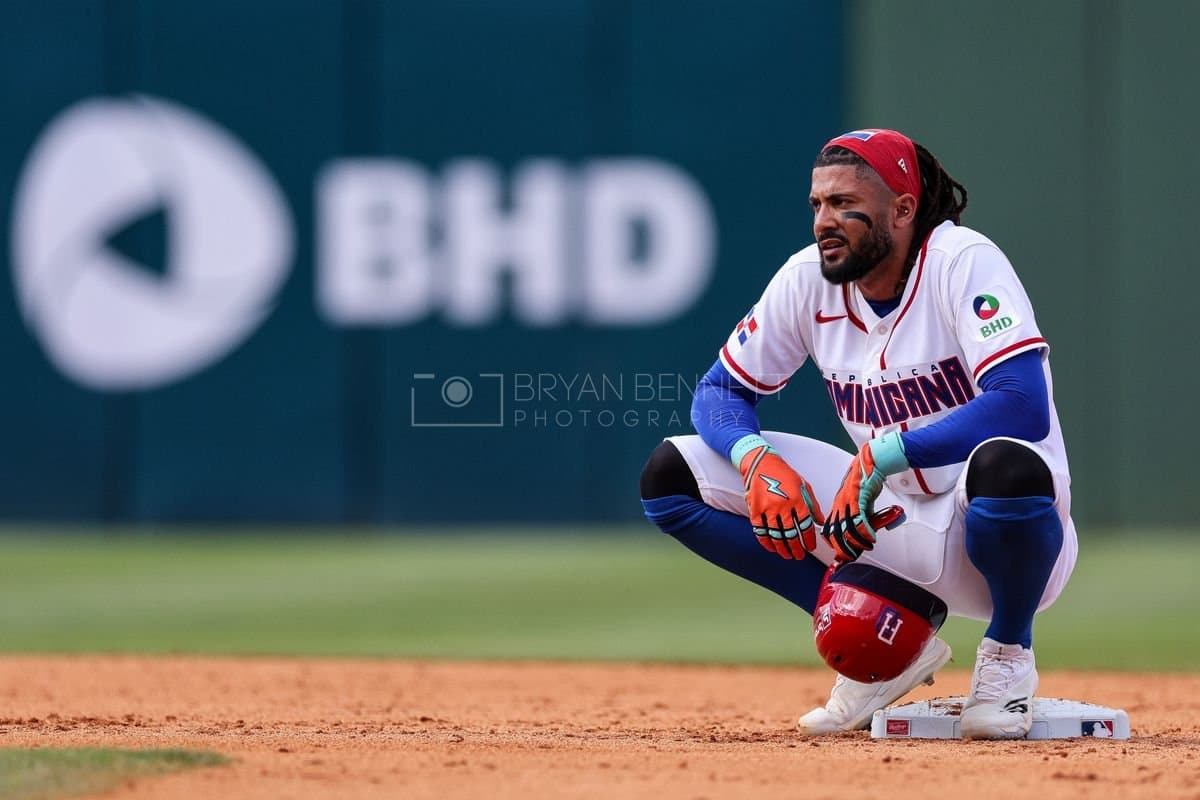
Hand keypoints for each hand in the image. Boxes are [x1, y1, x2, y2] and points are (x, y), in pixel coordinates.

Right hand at [735, 437, 823, 558]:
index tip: (810, 547)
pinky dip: (766, 542)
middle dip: (796, 548)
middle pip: (791, 534)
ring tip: (787, 555)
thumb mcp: (804, 486)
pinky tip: (772, 548)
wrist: (761, 463)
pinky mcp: (755, 510)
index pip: (806, 526)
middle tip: (799, 556)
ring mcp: (768, 508)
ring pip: (776, 535)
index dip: (809, 540)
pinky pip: (761, 531)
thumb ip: (813, 505)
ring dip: (782, 548)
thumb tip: (820, 522)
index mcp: (797, 500)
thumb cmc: (785, 474)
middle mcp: (783, 505)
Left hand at [822, 437, 905, 560]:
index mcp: (837, 507)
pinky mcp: (858, 498)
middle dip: (844, 549)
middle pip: (836, 533)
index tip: (841, 556)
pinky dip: (866, 531)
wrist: (870, 462)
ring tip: (866, 546)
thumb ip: (860, 516)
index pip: (830, 531)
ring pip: (847, 529)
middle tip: (852, 557)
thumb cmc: (865, 480)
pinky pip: (859, 519)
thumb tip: (866, 531)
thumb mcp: (859, 502)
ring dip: (858, 542)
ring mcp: (847, 502)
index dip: (835, 545)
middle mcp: (839, 505)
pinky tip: (871, 536)